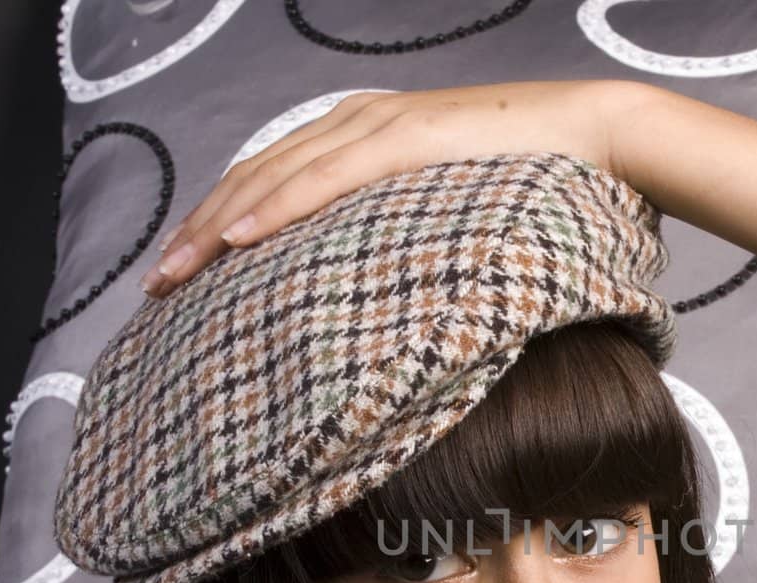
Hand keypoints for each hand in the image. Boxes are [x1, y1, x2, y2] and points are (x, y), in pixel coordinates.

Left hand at [138, 78, 637, 297]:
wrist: (600, 135)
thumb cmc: (538, 181)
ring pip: (273, 177)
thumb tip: (387, 287)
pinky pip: (323, 179)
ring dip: (216, 226)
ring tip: (176, 272)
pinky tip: (235, 239)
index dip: (220, 222)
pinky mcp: (404, 138)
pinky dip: (274, 208)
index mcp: (366, 134)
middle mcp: (359, 122)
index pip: (274, 178)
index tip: (185, 270)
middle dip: (198, 231)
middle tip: (157, 285)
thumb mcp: (456, 208)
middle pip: (255, 177)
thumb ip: (412, 230)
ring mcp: (379, 126)